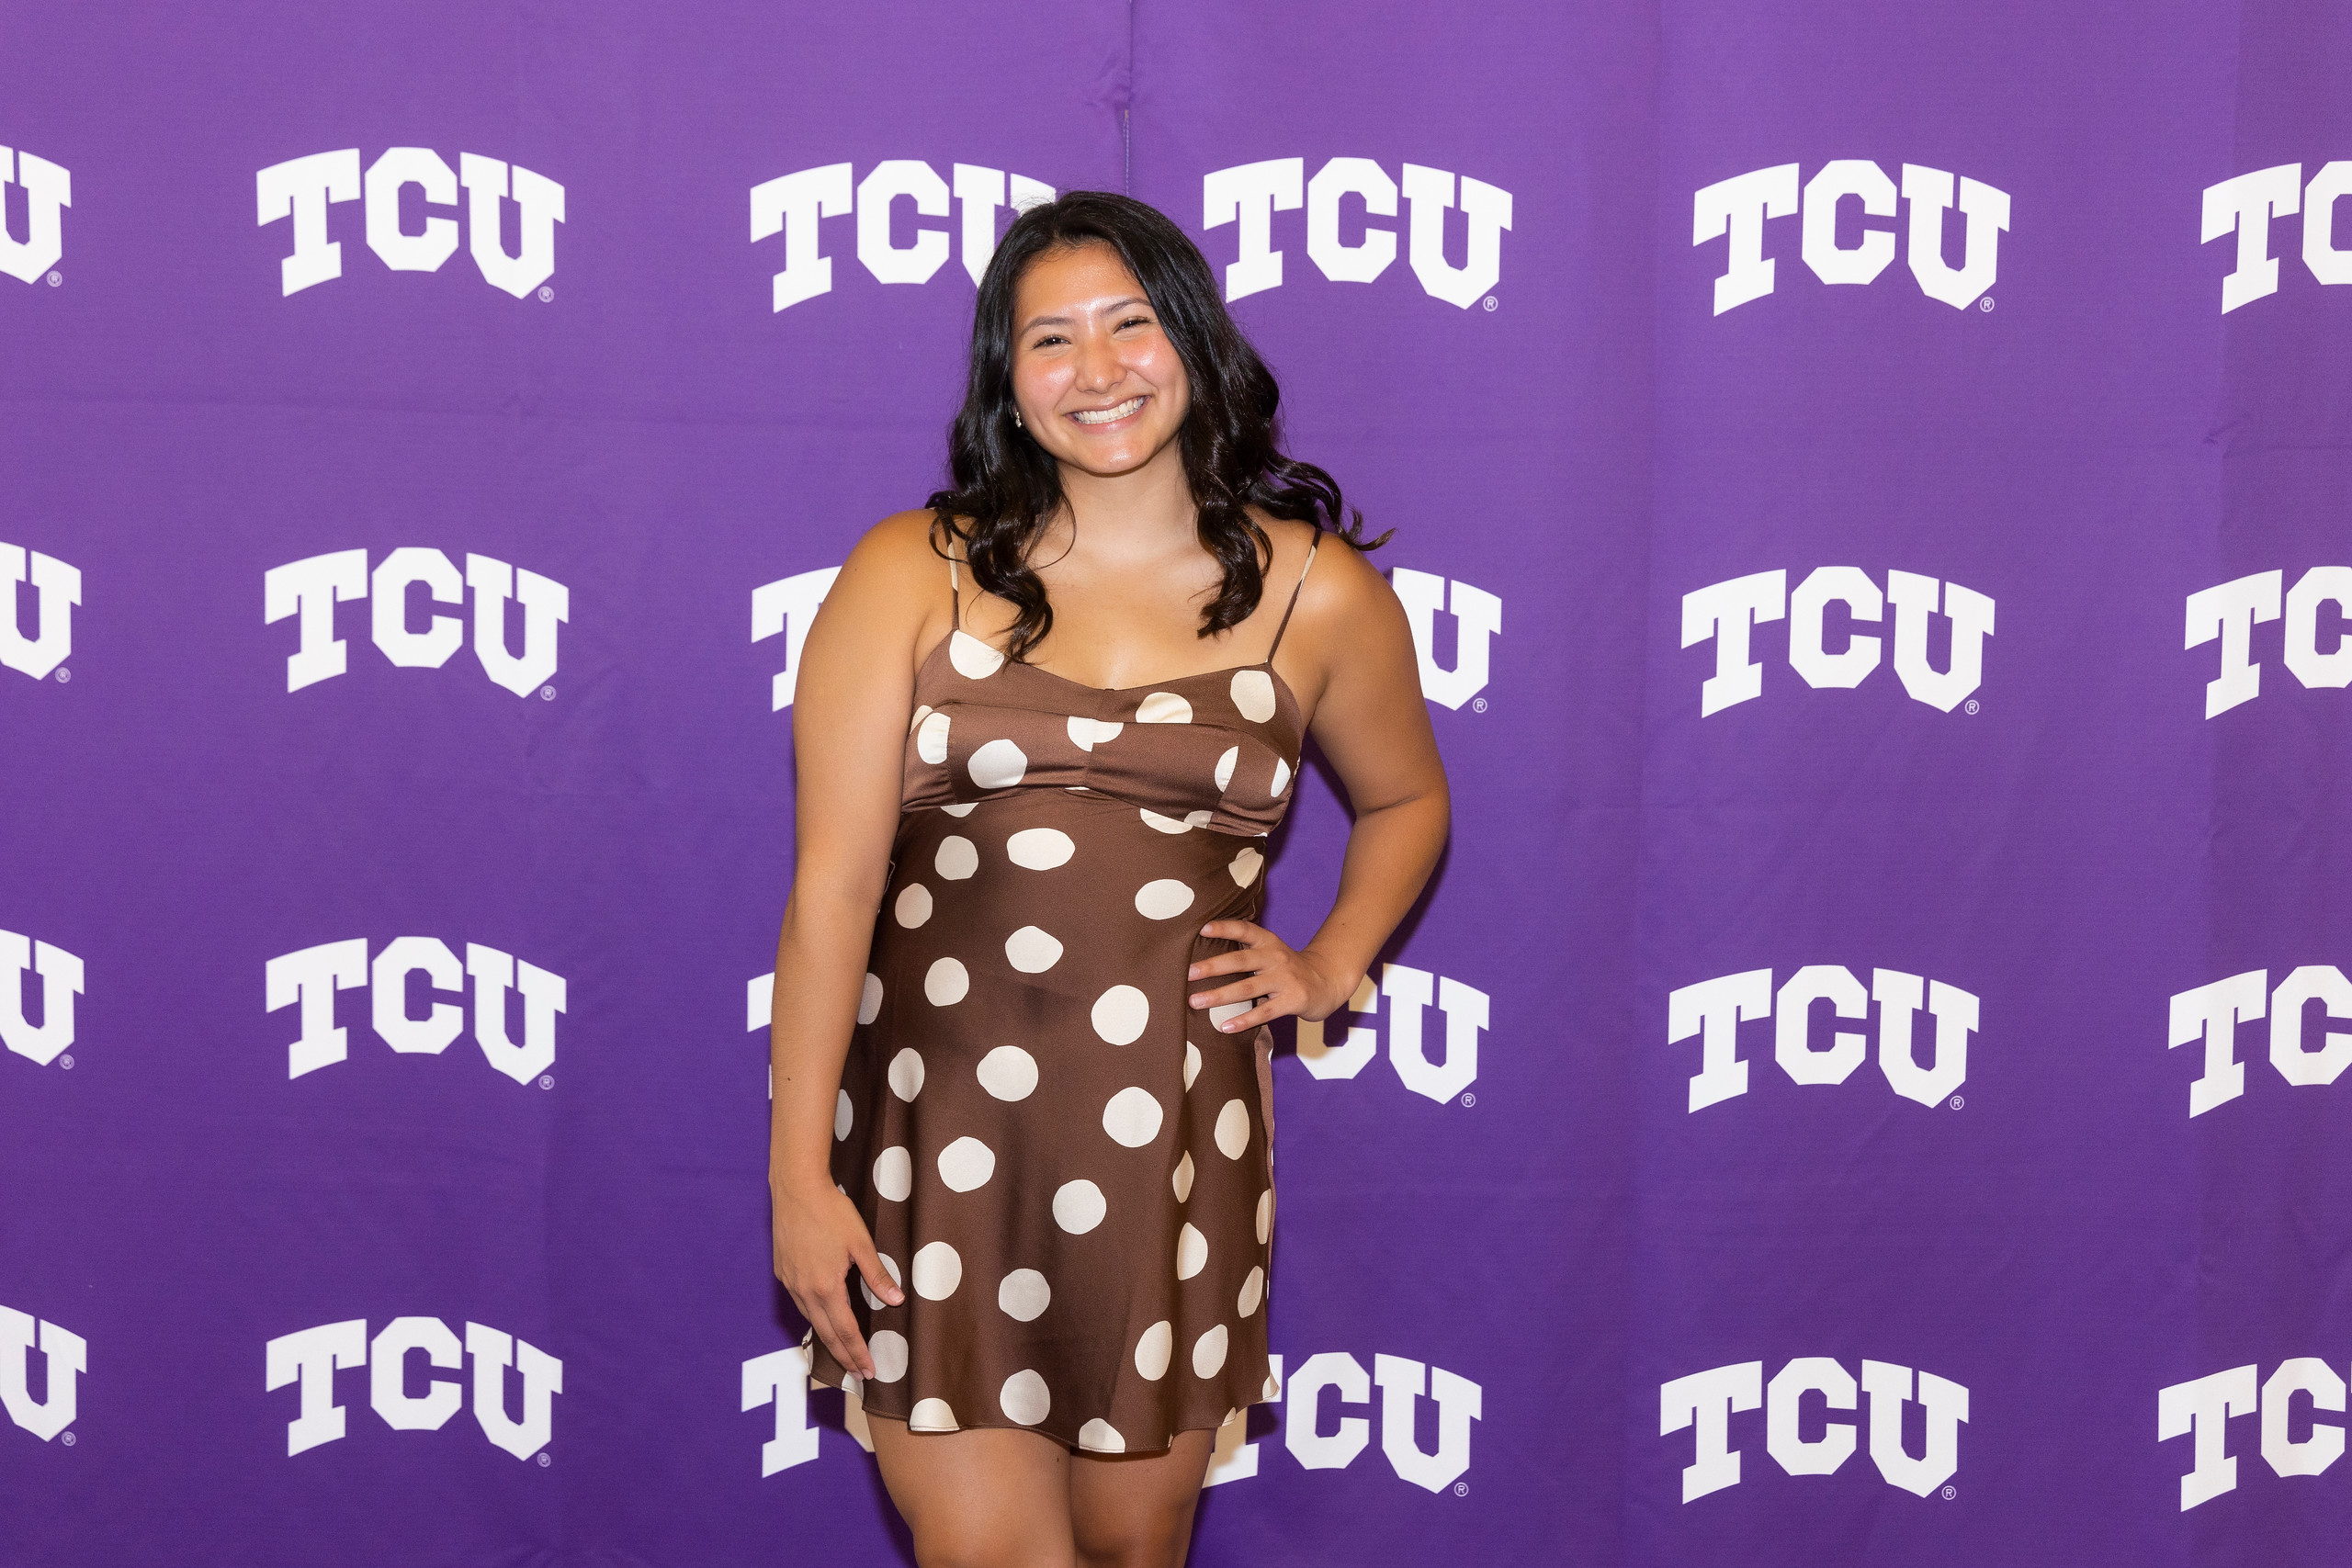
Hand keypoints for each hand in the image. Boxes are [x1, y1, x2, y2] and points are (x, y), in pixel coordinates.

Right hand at [771, 1175, 901, 1379]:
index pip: (846, 1331)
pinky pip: (799, 1302)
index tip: (867, 1371)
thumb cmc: (832, 1211)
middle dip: (843, 1356)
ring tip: (841, 1352)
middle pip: (825, 1333)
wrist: (796, 1188)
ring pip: (810, 1319)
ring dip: (826, 1338)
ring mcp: (791, 1282)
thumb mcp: (861, 1243)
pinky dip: (812, 1317)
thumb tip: (897, 1300)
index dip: (857, 1353)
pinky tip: (821, 1317)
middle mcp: (805, 1290)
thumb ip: (877, 1274)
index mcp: (826, 1287)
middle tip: (857, 1374)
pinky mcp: (783, 1271)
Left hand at [1186, 920, 1358, 1032]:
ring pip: (1248, 988)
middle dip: (1212, 967)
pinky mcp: (1292, 1001)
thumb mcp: (1271, 953)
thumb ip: (1246, 951)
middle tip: (1188, 973)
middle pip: (1241, 960)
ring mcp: (1285, 980)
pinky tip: (1225, 1026)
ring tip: (1196, 1001)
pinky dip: (1244, 1020)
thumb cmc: (1288, 969)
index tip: (1202, 928)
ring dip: (1219, 995)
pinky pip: (1264, 1012)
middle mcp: (1276, 957)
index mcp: (1269, 942)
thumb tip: (1204, 958)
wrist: (1327, 982)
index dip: (1224, 927)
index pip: (1245, 930)